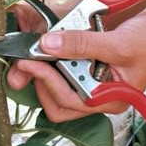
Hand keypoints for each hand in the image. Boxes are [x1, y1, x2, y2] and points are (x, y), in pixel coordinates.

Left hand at [8, 10, 145, 121]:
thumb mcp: (117, 44)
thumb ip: (82, 44)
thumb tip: (47, 44)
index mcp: (107, 99)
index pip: (66, 100)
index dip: (44, 80)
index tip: (27, 60)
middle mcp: (98, 97)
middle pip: (57, 101)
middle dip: (40, 81)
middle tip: (29, 60)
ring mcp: (93, 85)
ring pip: (59, 89)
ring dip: (46, 72)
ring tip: (41, 54)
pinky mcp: (90, 72)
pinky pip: (65, 74)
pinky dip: (55, 64)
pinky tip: (54, 50)